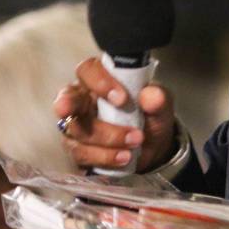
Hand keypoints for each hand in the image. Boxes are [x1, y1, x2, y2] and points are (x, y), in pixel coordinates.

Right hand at [53, 56, 177, 171]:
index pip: (88, 71)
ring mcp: (76, 126)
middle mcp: (82, 101)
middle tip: (82, 112)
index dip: (99, 82)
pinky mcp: (78, 149)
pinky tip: (124, 157)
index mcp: (99, 80)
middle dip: (69, 105)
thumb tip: (151, 96)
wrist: (152, 146)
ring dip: (107, 138)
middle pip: (68, 100)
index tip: (122, 99)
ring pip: (77, 131)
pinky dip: (104, 157)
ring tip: (134, 142)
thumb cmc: (150, 116)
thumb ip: (158, 98)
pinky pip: (81, 154)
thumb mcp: (161, 105)